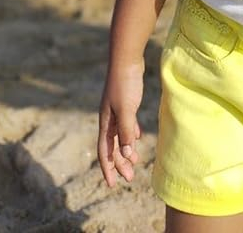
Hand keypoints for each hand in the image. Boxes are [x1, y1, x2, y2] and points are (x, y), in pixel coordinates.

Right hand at [97, 60, 144, 185]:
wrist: (127, 59)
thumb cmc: (124, 83)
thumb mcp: (126, 109)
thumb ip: (125, 131)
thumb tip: (126, 155)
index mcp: (105, 122)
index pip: (105, 151)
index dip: (108, 168)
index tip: (113, 184)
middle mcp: (108, 118)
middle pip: (113, 146)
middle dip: (120, 163)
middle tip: (130, 178)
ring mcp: (116, 109)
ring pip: (120, 135)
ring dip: (126, 150)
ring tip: (136, 162)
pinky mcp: (126, 101)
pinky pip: (127, 123)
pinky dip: (131, 132)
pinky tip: (137, 138)